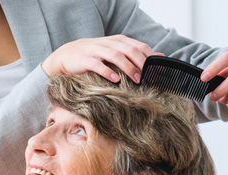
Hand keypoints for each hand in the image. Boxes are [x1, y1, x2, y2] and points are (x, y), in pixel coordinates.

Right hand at [41, 35, 161, 82]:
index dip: (150, 58)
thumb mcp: (115, 51)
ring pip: (116, 56)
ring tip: (136, 80)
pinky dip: (108, 71)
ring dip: (128, 68)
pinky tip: (115, 79)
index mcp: (118, 41)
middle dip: (141, 63)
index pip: (139, 46)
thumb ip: (135, 53)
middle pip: (130, 49)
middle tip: (148, 77)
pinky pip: (98, 65)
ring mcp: (96, 50)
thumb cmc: (94, 56)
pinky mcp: (85, 60)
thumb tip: (160, 56)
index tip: (158, 71)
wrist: (66, 55)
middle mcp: (109, 43)